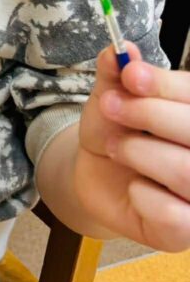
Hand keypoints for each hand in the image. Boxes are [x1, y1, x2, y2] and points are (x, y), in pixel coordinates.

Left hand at [75, 42, 189, 250]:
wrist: (99, 177)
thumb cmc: (117, 131)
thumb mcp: (111, 97)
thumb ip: (116, 74)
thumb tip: (119, 49)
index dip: (165, 85)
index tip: (130, 74)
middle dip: (148, 113)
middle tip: (110, 107)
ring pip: (186, 171)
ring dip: (139, 152)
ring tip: (116, 148)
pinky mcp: (187, 231)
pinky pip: (170, 214)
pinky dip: (141, 195)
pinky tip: (134, 187)